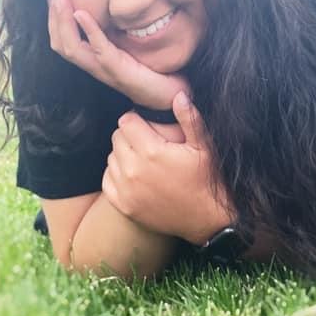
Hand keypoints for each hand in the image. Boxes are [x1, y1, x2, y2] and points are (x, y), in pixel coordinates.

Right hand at [47, 0, 189, 108]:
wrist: (168, 96)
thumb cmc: (151, 72)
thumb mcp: (129, 48)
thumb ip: (116, 34)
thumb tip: (111, 10)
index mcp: (94, 61)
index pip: (63, 43)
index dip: (54, 21)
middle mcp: (94, 66)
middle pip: (61, 45)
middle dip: (54, 17)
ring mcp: (105, 69)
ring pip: (72, 48)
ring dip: (63, 21)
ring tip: (61, 0)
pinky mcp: (119, 70)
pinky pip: (99, 49)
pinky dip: (89, 30)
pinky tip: (82, 13)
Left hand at [102, 91, 233, 244]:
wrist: (207, 220)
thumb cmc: (207, 179)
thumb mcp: (204, 147)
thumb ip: (189, 119)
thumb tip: (178, 95)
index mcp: (152, 151)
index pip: (126, 122)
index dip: (137, 119)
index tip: (147, 124)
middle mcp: (134, 170)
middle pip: (116, 138)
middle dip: (129, 135)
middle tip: (147, 141)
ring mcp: (127, 190)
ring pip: (111, 157)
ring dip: (123, 154)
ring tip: (143, 158)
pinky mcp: (124, 205)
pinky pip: (107, 180)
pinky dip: (117, 175)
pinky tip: (134, 175)